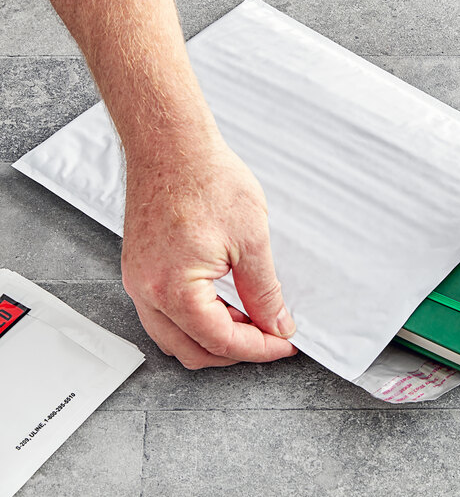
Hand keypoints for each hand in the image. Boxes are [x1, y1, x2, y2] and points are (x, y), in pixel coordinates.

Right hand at [121, 125, 296, 368]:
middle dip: (235, 351)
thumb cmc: (206, 179)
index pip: (221, 341)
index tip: (284, 343)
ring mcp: (138, 281)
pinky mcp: (139, 268)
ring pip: (174, 337)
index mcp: (174, 289)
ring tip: (248, 319)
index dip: (259, 348)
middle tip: (269, 336)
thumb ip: (265, 292)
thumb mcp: (252, 240)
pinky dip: (194, 320)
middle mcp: (147, 291)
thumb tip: (276, 324)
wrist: (171, 144)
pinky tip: (220, 303)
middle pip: (192, 350)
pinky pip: (163, 314)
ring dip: (213, 338)